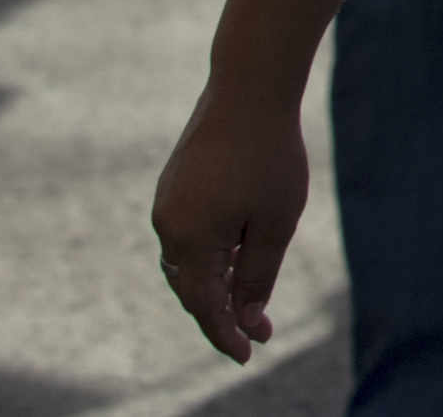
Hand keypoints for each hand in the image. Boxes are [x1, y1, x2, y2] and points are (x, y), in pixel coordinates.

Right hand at [149, 77, 307, 361]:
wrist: (249, 88)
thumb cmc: (269, 155)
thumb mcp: (275, 222)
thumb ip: (258, 273)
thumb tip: (246, 317)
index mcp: (190, 241)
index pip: (205, 306)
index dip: (226, 334)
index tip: (247, 355)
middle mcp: (167, 226)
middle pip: (192, 287)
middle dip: (223, 312)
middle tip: (257, 332)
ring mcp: (167, 204)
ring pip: (188, 261)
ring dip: (216, 283)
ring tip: (250, 299)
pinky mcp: (174, 186)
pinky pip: (188, 234)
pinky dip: (211, 253)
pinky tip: (238, 255)